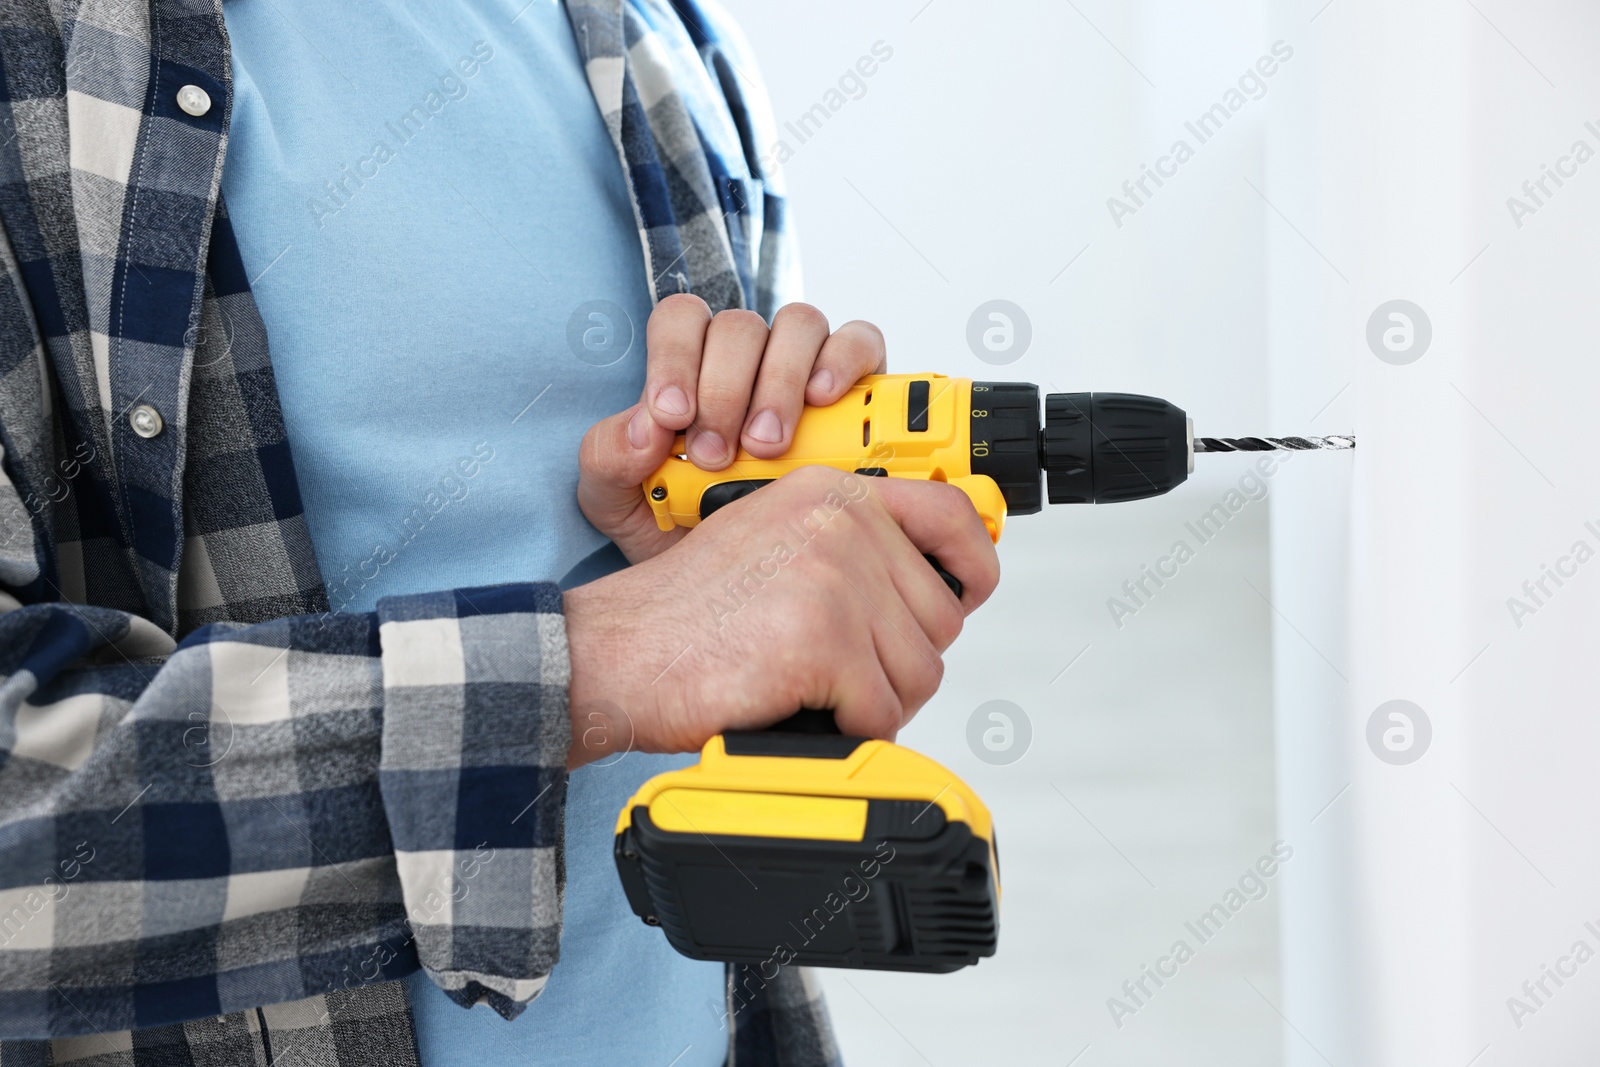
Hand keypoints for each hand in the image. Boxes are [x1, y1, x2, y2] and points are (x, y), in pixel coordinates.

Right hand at [562, 467, 999, 767]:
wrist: (615, 652)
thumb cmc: (684, 612)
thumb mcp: (773, 540)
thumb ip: (849, 546)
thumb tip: (931, 586)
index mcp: (833, 491)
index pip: (951, 517)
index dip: (974, 566)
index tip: (969, 592)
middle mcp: (840, 523)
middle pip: (939, 619)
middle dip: (898, 661)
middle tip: (838, 672)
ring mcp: (834, 578)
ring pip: (919, 672)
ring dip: (875, 701)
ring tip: (813, 691)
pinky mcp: (823, 640)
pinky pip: (882, 711)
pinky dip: (847, 729)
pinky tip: (800, 707)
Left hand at [578, 295, 887, 562]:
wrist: (746, 578)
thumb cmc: (681, 526)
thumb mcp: (620, 504)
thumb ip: (608, 459)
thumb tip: (643, 428)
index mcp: (688, 365)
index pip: (679, 320)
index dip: (673, 357)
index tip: (672, 416)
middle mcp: (747, 355)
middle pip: (738, 326)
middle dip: (724, 391)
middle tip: (718, 456)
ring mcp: (804, 361)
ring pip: (798, 325)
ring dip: (780, 381)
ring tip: (768, 445)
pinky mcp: (856, 380)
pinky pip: (858, 341)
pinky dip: (842, 361)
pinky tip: (824, 401)